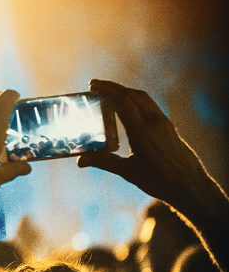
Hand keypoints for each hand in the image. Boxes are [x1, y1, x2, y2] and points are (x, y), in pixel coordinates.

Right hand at [77, 80, 209, 206]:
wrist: (190, 186)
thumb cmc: (159, 181)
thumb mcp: (127, 172)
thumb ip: (103, 162)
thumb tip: (80, 161)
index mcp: (142, 132)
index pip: (122, 102)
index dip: (106, 91)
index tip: (92, 87)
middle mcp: (154, 122)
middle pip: (131, 95)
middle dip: (112, 87)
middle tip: (95, 85)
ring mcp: (163, 122)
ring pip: (142, 97)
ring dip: (124, 91)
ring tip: (109, 91)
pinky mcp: (168, 126)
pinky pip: (150, 105)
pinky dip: (135, 98)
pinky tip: (128, 104)